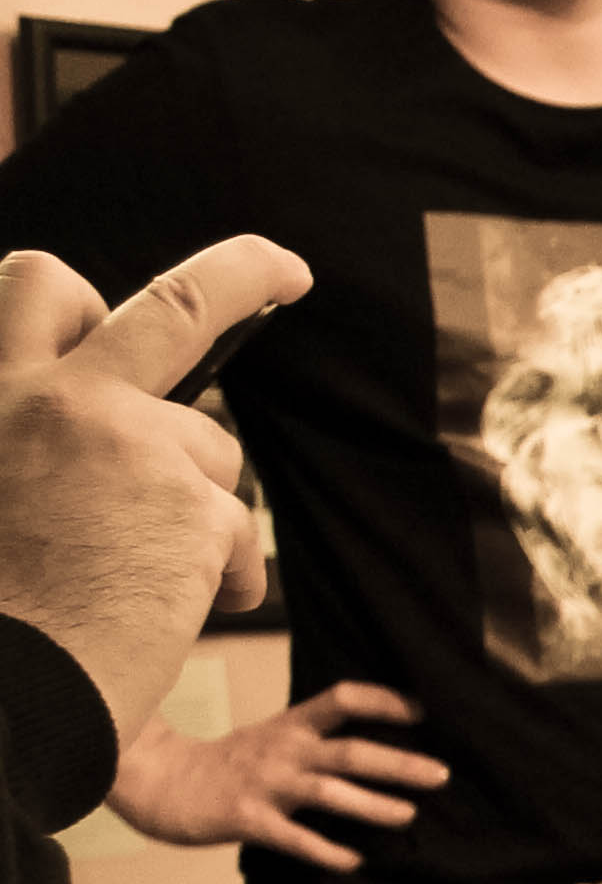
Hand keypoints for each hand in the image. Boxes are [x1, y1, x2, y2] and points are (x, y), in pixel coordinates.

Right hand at [0, 238, 304, 743]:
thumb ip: (37, 431)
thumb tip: (94, 403)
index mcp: (0, 391)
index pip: (41, 287)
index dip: (87, 290)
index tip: (126, 293)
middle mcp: (66, 399)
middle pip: (179, 303)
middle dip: (247, 272)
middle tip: (291, 270)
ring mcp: (135, 446)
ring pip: (211, 456)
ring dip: (193, 512)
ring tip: (125, 576)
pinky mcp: (195, 508)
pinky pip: (234, 535)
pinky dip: (214, 578)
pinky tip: (158, 613)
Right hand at [107, 680, 447, 866]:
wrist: (159, 782)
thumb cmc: (229, 764)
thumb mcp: (273, 737)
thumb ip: (318, 740)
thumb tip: (383, 752)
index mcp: (291, 726)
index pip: (342, 700)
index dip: (383, 701)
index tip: (423, 712)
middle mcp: (282, 751)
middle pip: (348, 752)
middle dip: (397, 764)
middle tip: (441, 775)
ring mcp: (264, 785)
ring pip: (326, 792)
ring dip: (371, 805)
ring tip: (407, 816)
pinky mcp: (246, 820)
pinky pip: (293, 837)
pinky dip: (325, 850)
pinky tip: (354, 861)